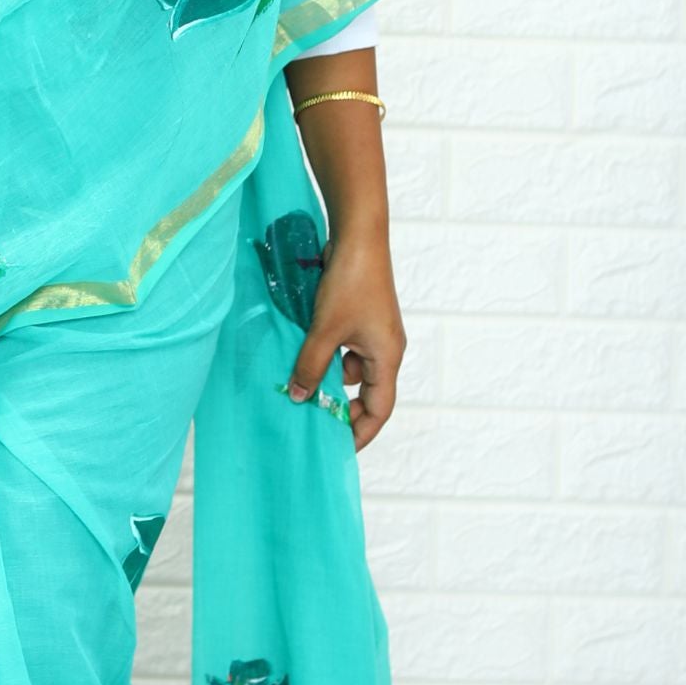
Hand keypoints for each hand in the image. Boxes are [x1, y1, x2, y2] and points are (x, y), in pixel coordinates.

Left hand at [284, 225, 405, 452]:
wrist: (358, 236)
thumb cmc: (349, 283)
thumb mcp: (325, 330)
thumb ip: (311, 366)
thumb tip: (298, 397)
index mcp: (387, 357)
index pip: (379, 410)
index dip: (360, 432)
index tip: (338, 448)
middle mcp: (385, 348)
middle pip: (367, 392)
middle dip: (342, 407)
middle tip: (312, 419)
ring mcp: (373, 332)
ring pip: (351, 368)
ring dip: (329, 377)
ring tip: (300, 384)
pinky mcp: (360, 317)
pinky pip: (345, 348)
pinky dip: (326, 355)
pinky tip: (304, 352)